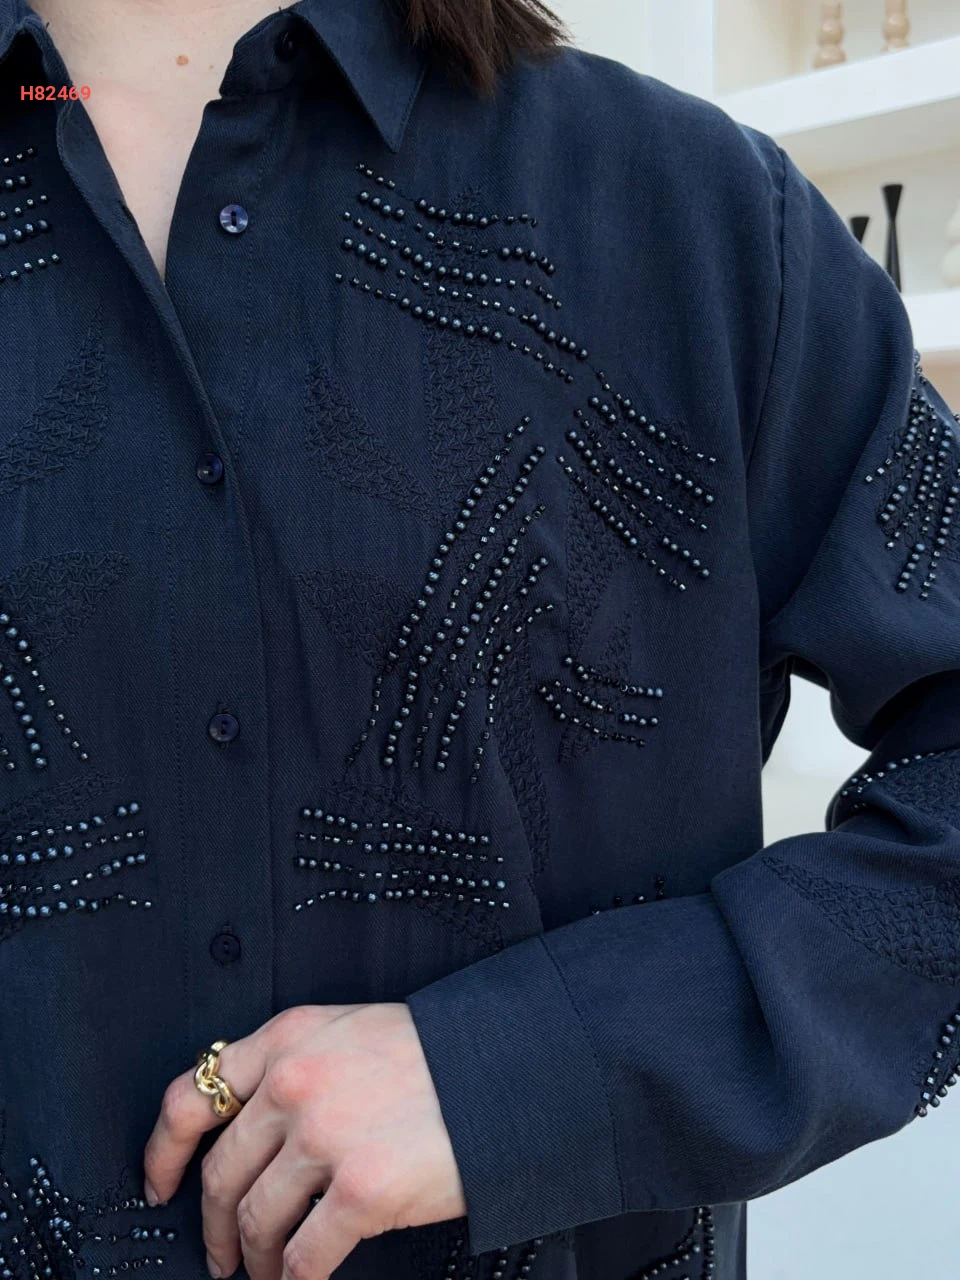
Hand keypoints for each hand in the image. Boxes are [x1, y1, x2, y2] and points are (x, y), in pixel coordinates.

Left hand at [143, 1003, 466, 1279]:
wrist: (507, 1069)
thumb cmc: (438, 1053)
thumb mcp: (351, 1031)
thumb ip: (296, 1063)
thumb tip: (250, 1128)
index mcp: (290, 1038)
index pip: (193, 1095)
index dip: (163, 1151)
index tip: (158, 1184)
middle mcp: (296, 1082)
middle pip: (222, 1172)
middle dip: (213, 1226)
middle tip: (219, 1252)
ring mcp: (326, 1137)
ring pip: (257, 1221)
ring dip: (254, 1261)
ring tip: (265, 1274)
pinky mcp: (361, 1190)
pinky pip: (304, 1256)